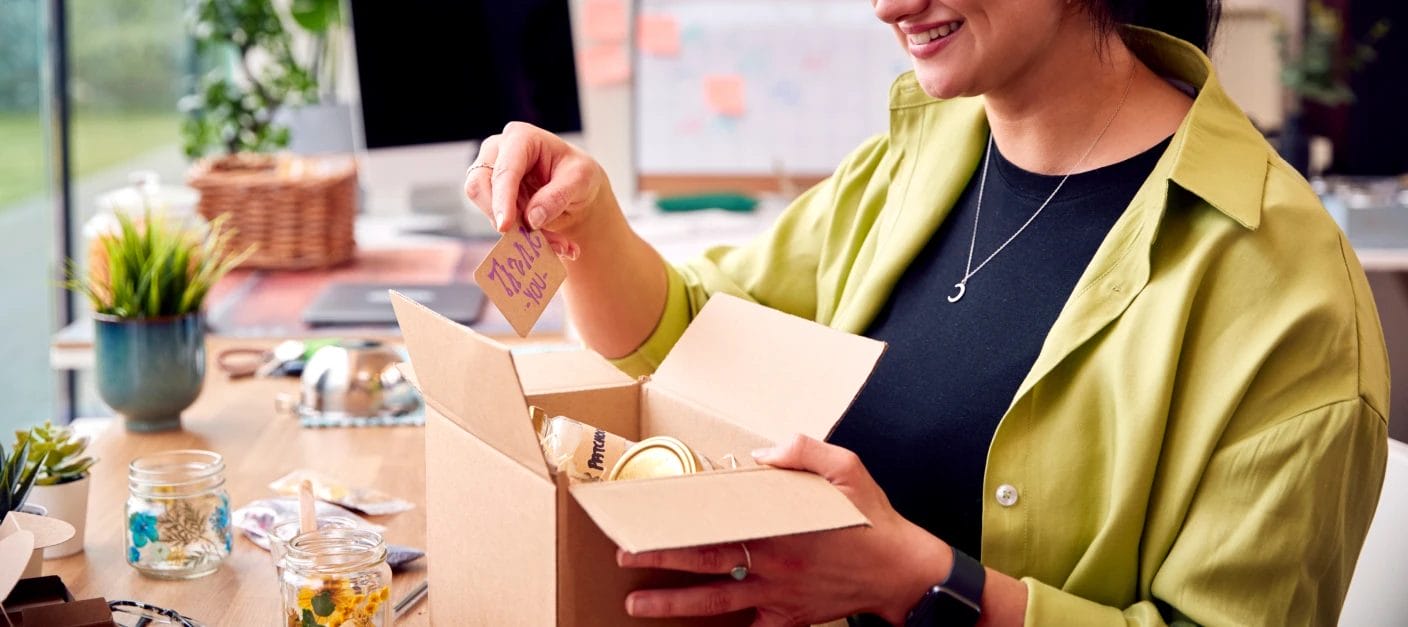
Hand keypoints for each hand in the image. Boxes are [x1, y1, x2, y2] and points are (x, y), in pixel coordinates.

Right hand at [464, 121, 618, 258]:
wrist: (574, 189)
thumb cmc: (577, 174)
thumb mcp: (581, 180)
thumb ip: (557, 197)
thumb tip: (531, 219)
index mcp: (521, 137)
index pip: (505, 169)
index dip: (502, 199)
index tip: (505, 226)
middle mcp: (497, 150)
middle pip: (480, 185)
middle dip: (501, 215)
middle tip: (528, 238)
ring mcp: (488, 170)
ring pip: (482, 205)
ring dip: (513, 229)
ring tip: (551, 241)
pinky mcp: (488, 193)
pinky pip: (492, 218)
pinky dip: (517, 234)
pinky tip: (546, 239)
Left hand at [616, 435, 952, 626]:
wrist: (901, 573)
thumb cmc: (872, 521)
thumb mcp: (847, 469)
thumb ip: (804, 452)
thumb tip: (761, 453)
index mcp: (781, 525)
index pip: (721, 519)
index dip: (684, 517)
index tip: (652, 513)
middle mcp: (773, 563)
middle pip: (707, 561)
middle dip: (662, 559)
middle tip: (625, 555)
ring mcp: (778, 595)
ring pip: (716, 599)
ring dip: (674, 603)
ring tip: (637, 603)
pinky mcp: (788, 617)